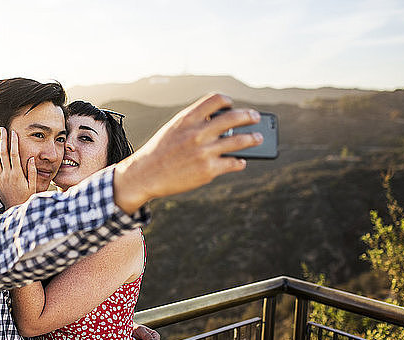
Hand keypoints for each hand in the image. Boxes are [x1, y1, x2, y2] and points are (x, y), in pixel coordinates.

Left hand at [0, 127, 37, 207]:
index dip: (13, 142)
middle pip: (2, 153)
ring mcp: (0, 178)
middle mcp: (6, 174)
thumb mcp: (33, 185)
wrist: (15, 208)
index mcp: (17, 174)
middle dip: (2, 140)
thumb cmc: (27, 197)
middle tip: (2, 129)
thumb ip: (32, 171)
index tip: (13, 133)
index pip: (14, 154)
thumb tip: (30, 158)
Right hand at [113, 93, 262, 213]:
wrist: (145, 174)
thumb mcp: (173, 129)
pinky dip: (240, 162)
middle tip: (256, 117)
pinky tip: (241, 161)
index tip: (231, 105)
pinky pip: (234, 163)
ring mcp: (204, 152)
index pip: (215, 99)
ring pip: (240, 141)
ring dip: (253, 138)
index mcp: (187, 119)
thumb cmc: (160, 151)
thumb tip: (222, 126)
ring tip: (258, 138)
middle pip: (234, 118)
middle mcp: (198, 133)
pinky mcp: (208, 170)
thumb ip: (195, 124)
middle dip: (250, 116)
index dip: (227, 101)